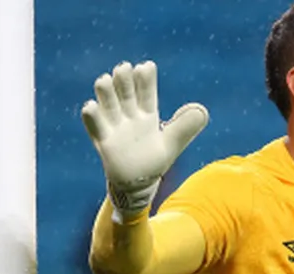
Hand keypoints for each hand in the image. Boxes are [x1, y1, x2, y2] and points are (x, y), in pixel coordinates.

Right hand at [81, 61, 209, 216]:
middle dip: (124, 80)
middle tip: (124, 67)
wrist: (137, 185)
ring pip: (108, 105)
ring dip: (105, 92)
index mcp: (147, 113)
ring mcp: (115, 127)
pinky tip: (91, 106)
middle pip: (125, 93)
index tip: (146, 67)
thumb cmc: (154, 161)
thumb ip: (185, 127)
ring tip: (104, 80)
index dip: (145, 80)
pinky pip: (95, 127)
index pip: (146, 92)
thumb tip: (202, 110)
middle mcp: (129, 116)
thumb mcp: (172, 144)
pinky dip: (92, 116)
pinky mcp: (104, 142)